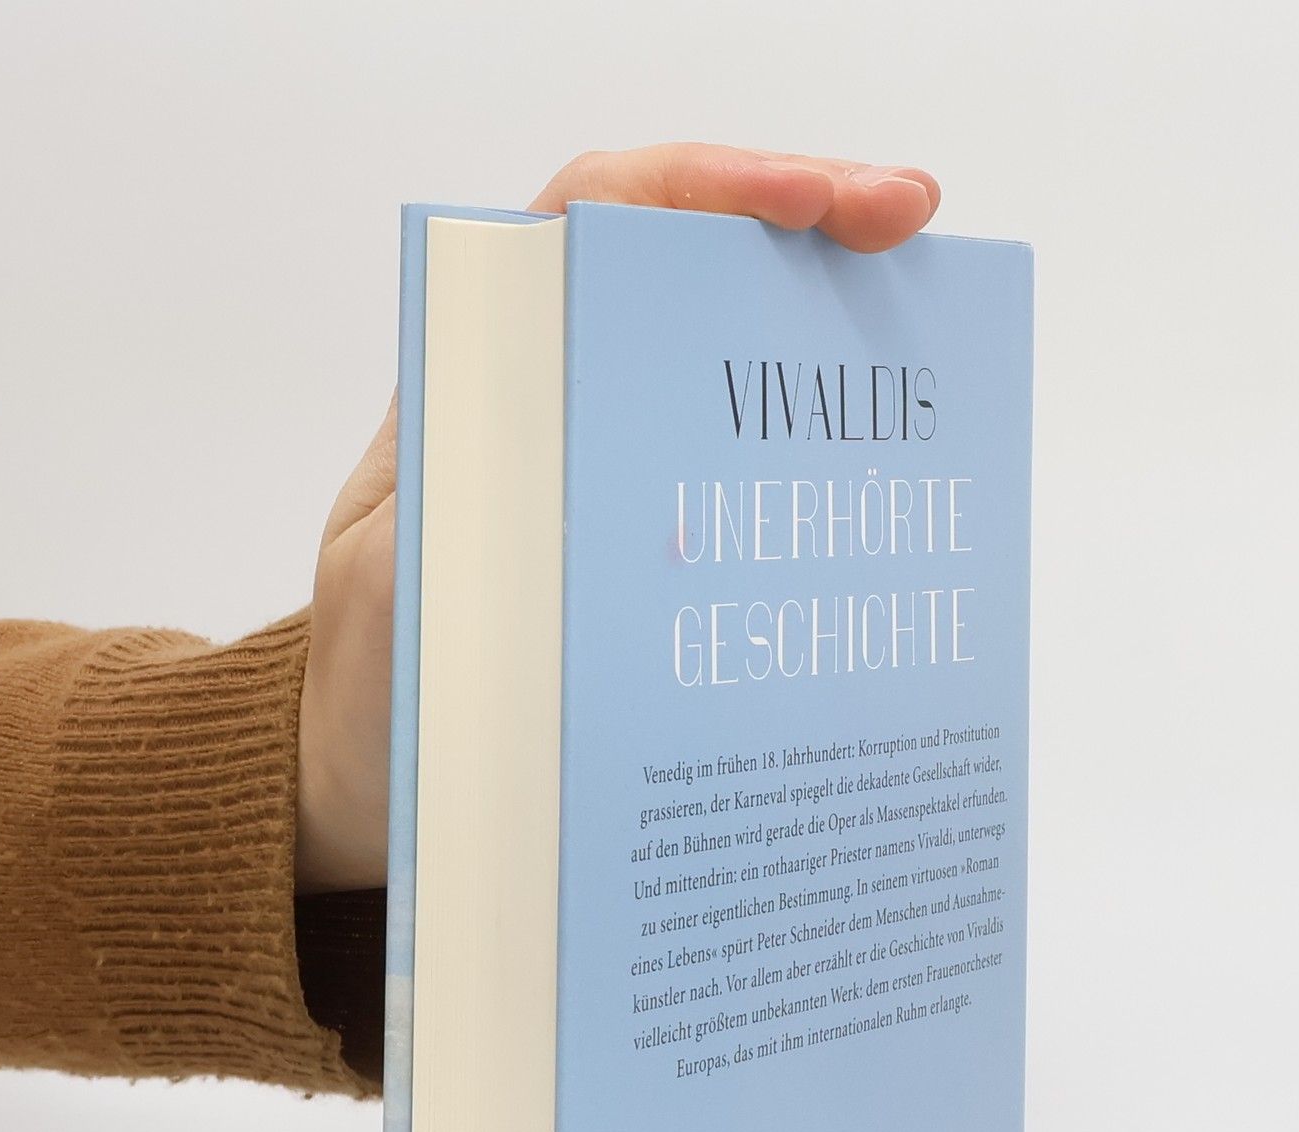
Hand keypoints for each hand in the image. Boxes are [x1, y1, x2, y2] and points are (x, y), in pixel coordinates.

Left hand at [295, 143, 941, 892]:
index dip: (708, 187)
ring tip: (927, 325)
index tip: (816, 202)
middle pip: (684, 261)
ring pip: (722, 355)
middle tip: (911, 220)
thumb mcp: (399, 595)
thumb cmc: (371, 691)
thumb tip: (586, 455)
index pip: (593, 216)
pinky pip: (731, 466)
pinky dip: (805, 450)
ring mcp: (599, 465)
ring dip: (822, 330)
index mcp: (479, 384)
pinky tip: (877, 471)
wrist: (371, 778)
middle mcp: (548, 400)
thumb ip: (467, 517)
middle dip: (804, 227)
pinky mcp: (636, 539)